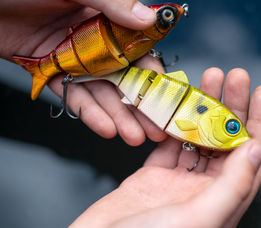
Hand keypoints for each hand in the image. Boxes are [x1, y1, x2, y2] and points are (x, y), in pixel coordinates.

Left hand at [0, 0, 166, 145]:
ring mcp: (72, 56)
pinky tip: (106, 128)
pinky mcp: (51, 70)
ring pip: (101, 91)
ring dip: (119, 116)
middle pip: (123, 76)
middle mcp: (92, 37)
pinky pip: (73, 95)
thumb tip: (147, 17)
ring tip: (134, 137)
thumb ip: (111, 3)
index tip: (166, 94)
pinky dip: (89, 113)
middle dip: (140, 104)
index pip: (137, 46)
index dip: (152, 72)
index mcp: (103, 14)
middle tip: (155, 127)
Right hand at [39, 68, 260, 227]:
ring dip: (206, 109)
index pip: (251, 157)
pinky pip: (169, 144)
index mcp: (223, 206)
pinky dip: (175, 122)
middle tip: (237, 76)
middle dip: (234, 107)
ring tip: (210, 78)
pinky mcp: (151, 178)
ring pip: (198, 138)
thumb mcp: (198, 221)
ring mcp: (177, 185)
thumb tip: (256, 150)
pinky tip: (180, 103)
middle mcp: (204, 194)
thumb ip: (232, 186)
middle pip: (226, 142)